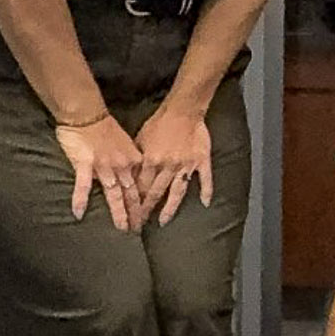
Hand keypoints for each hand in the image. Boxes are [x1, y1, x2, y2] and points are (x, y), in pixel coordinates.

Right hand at [54, 114, 144, 231]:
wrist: (87, 114)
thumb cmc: (105, 127)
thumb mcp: (126, 144)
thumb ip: (130, 161)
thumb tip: (133, 177)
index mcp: (133, 160)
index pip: (141, 187)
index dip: (144, 204)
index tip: (146, 217)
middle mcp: (122, 166)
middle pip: (131, 194)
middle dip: (135, 214)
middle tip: (138, 230)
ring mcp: (104, 167)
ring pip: (113, 194)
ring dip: (118, 213)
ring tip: (122, 228)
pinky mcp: (85, 165)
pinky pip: (83, 186)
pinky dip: (81, 200)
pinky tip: (78, 214)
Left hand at [134, 105, 212, 224]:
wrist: (182, 110)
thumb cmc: (159, 122)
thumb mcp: (140, 139)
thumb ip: (137, 159)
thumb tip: (130, 175)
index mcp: (151, 161)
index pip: (140, 186)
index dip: (133, 201)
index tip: (128, 213)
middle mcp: (168, 166)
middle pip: (155, 193)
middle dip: (146, 210)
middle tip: (140, 225)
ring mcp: (186, 165)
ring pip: (177, 191)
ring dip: (169, 208)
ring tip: (163, 221)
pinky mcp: (201, 161)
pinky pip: (205, 178)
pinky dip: (206, 190)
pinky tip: (205, 203)